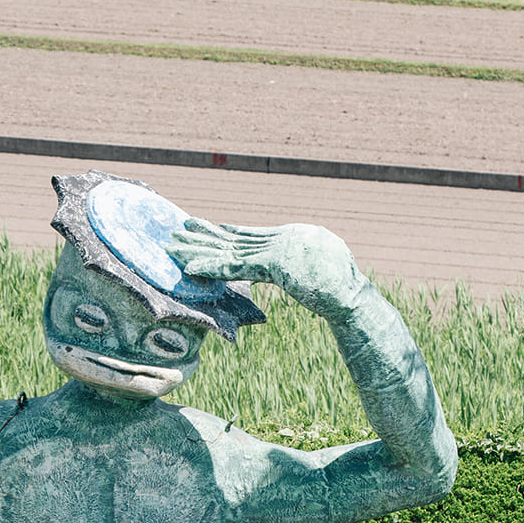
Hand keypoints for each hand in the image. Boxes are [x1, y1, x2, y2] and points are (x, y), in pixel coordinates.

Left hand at [168, 219, 363, 313]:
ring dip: (200, 249)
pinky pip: (235, 267)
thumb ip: (299, 267)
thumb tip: (293, 272)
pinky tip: (191, 268)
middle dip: (207, 234)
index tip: (209, 228)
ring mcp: (278, 248)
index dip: (228, 232)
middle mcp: (282, 235)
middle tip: (181, 228)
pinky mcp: (273, 264)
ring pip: (229, 249)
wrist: (350, 294)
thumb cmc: (341, 289)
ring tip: (174, 245)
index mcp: (294, 235)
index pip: (253, 234)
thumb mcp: (320, 270)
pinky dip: (212, 268)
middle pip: (236, 236)